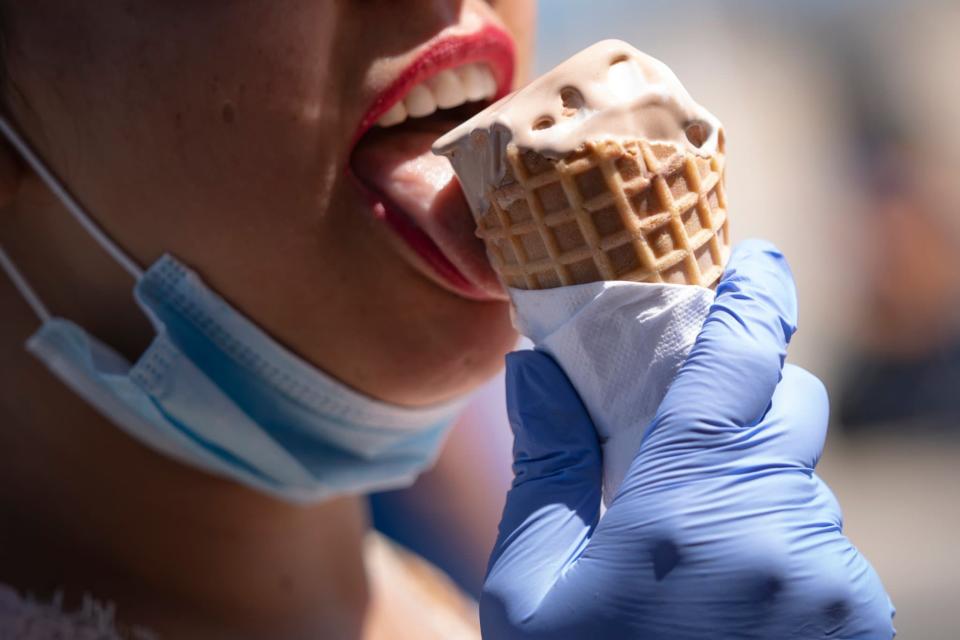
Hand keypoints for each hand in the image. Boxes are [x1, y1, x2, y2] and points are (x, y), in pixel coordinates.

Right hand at [482, 240, 894, 638]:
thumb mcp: (530, 590)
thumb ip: (547, 465)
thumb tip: (539, 365)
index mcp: (691, 509)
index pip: (740, 359)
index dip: (751, 295)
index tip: (753, 260)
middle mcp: (784, 536)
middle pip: (786, 411)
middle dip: (739, 398)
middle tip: (679, 424)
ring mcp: (836, 588)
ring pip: (802, 486)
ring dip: (752, 482)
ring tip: (684, 541)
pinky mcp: (859, 627)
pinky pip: (820, 551)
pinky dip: (776, 542)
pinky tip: (720, 595)